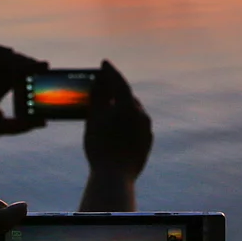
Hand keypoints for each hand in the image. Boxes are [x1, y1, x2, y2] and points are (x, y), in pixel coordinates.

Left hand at [0, 45, 47, 144]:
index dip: (32, 67)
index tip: (45, 65)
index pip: (15, 72)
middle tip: (37, 69)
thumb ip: (22, 125)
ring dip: (13, 57)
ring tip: (23, 65)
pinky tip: (6, 52)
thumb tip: (43, 122)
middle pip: (9, 61)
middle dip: (26, 63)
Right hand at [83, 60, 152, 179]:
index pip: (120, 82)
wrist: (114, 177)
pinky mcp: (147, 142)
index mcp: (129, 106)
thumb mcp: (94, 119)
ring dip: (122, 107)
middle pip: (128, 97)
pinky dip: (126, 122)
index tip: (104, 63)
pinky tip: (117, 127)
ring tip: (109, 108)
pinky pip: (136, 126)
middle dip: (117, 91)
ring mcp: (147, 129)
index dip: (111, 72)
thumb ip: (98, 96)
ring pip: (133, 112)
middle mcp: (142, 114)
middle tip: (105, 85)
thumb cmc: (100, 146)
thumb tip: (100, 80)